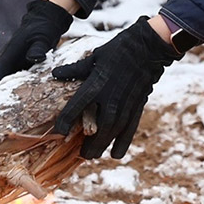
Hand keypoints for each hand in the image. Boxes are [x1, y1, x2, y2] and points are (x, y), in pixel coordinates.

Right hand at [0, 0, 73, 108]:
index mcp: (7, 60)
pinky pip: (8, 88)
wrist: (43, 22)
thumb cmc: (42, 29)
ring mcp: (12, 70)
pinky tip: (0, 111)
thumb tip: (34, 57)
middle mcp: (6, 66)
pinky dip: (1, 98)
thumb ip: (39, 47)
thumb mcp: (43, 36)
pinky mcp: (19, 72)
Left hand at [51, 17, 179, 159]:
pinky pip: (130, 128)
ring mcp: (126, 104)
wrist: (148, 48)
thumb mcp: (95, 57)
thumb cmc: (118, 50)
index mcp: (96, 83)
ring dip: (102, 145)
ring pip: (113, 131)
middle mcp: (110, 98)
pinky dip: (123, 142)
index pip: (77, 106)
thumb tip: (55, 73)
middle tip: (80, 154)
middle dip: (88, 143)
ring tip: (92, 155)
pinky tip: (116, 154)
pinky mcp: (137, 106)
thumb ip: (76, 69)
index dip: (66, 121)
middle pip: (97, 127)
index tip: (60, 132)